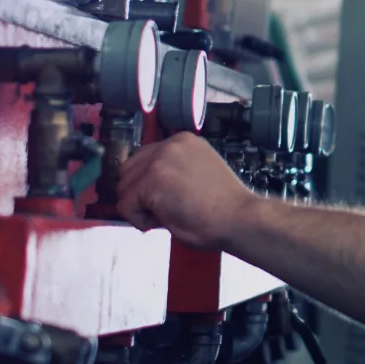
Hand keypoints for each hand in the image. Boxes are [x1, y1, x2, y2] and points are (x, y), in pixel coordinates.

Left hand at [117, 133, 254, 251]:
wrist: (239, 218)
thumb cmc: (225, 207)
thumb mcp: (198, 173)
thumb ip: (174, 171)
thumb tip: (146, 188)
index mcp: (183, 141)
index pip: (144, 159)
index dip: (146, 184)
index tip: (160, 199)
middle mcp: (170, 145)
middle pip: (128, 170)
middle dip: (139, 195)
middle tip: (163, 211)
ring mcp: (160, 161)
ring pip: (125, 188)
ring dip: (139, 208)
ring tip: (166, 216)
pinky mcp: (152, 181)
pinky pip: (126, 206)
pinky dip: (139, 220)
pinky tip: (164, 222)